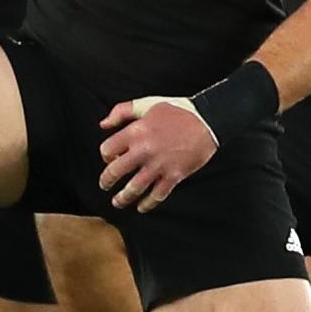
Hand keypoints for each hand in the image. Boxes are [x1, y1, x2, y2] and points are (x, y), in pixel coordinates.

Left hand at [97, 97, 216, 211]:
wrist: (207, 120)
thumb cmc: (178, 111)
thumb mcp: (146, 104)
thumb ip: (121, 111)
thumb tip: (103, 125)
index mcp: (135, 132)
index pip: (108, 149)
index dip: (105, 156)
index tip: (110, 159)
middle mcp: (144, 150)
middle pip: (116, 171)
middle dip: (106, 181)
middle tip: (105, 186)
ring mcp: (159, 165)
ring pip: (134, 188)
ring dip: (123, 198)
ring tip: (118, 202)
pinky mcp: (174, 175)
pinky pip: (157, 195)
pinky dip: (148, 204)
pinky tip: (142, 207)